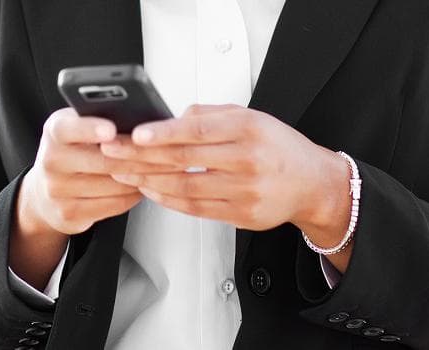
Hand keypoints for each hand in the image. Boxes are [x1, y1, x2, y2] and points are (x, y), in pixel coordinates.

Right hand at [18, 107, 185, 235]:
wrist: (46, 194)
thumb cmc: (74, 152)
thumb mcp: (78, 129)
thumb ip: (100, 121)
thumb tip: (143, 120)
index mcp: (55, 132)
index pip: (68, 128)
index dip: (90, 128)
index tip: (111, 130)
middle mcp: (51, 160)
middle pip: (103, 160)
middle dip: (139, 157)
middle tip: (167, 152)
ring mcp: (57, 190)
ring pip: (114, 185)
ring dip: (143, 177)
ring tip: (162, 169)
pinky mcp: (69, 214)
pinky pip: (113, 204)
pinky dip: (134, 195)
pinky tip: (143, 186)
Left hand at [98, 104, 350, 238]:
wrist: (313, 184)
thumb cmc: (279, 148)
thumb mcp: (252, 117)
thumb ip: (211, 114)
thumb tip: (173, 118)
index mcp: (248, 129)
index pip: (197, 130)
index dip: (163, 133)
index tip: (136, 133)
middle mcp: (247, 160)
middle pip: (184, 159)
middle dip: (142, 156)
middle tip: (115, 152)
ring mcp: (244, 191)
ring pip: (185, 187)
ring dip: (149, 180)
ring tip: (124, 172)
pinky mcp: (241, 215)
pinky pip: (195, 208)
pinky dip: (168, 200)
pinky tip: (151, 190)